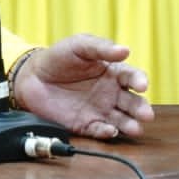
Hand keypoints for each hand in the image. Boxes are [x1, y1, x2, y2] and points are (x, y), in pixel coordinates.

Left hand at [14, 34, 153, 138]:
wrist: (32, 77)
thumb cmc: (58, 57)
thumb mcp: (79, 46)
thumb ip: (101, 48)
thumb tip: (125, 50)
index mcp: (113, 72)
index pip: (132, 77)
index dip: (139, 80)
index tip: (142, 85)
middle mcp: (111, 93)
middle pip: (132, 102)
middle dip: (141, 108)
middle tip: (146, 114)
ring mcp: (100, 110)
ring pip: (122, 119)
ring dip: (130, 124)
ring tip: (135, 128)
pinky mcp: (86, 124)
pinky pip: (100, 130)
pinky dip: (107, 132)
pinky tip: (110, 131)